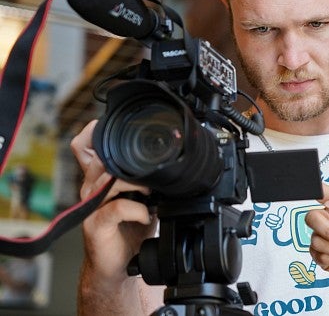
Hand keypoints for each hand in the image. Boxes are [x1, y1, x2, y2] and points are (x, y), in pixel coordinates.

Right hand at [71, 120, 155, 286]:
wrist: (117, 265)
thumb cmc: (129, 229)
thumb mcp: (142, 197)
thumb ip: (147, 177)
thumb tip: (171, 160)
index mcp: (100, 177)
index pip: (86, 145)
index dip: (97, 133)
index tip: (130, 138)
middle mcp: (91, 188)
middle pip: (100, 158)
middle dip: (129, 161)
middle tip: (153, 172)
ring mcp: (91, 206)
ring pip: (108, 179)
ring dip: (136, 183)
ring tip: (152, 193)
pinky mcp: (95, 225)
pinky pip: (115, 208)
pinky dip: (137, 210)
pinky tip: (146, 216)